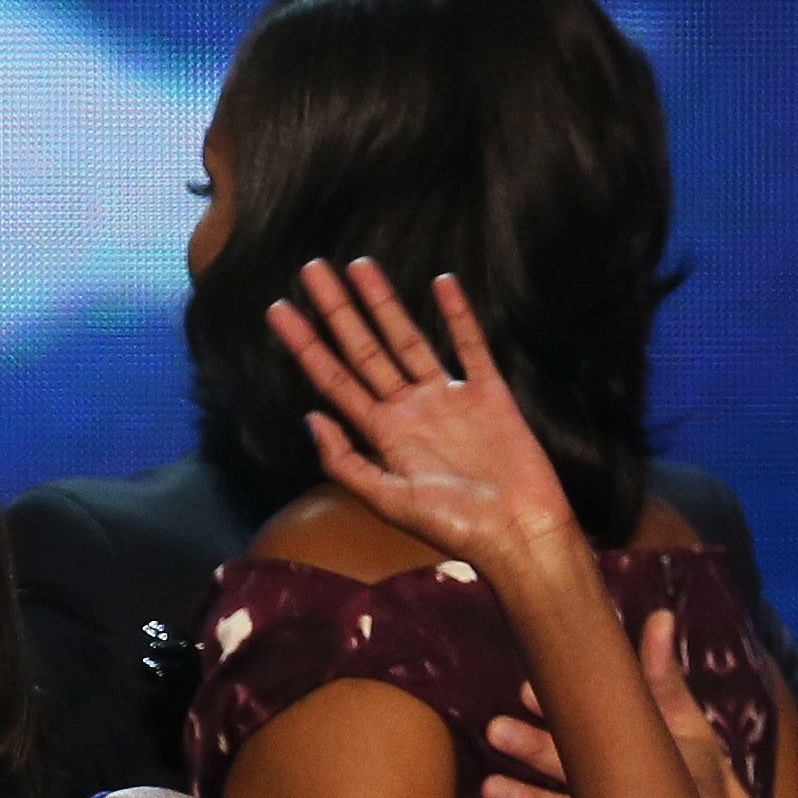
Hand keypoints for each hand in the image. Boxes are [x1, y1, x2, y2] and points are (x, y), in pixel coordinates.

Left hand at [266, 260, 579, 575]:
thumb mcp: (389, 500)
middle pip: (364, 349)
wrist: (518, 532)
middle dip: (337, 310)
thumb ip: (347, 462)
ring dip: (384, 303)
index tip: (279, 309)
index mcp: (381, 434)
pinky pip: (470, 345)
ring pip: (408, 339)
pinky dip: (457, 315)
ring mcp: (448, 398)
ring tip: (360, 265)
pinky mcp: (489, 393)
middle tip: (311, 268)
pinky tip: (441, 282)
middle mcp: (409, 409)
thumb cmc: (454, 527)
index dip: (306, 345)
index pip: (334, 379)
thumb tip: (310, 418)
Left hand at [480, 613, 797, 797]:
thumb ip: (663, 680)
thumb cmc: (708, 792)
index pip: (596, 733)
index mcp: (645, 764)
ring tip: (492, 792)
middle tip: (495, 729)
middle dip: (538, 751)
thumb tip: (658, 616)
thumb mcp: (691, 734)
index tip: (527, 689)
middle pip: (580, 771)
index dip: (561, 713)